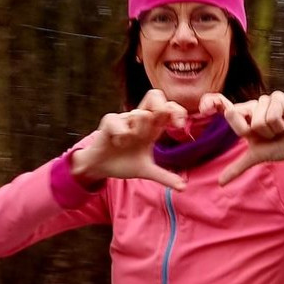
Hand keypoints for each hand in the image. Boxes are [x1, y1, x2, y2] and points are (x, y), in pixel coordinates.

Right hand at [72, 90, 187, 189]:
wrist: (100, 167)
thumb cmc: (123, 163)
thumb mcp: (146, 171)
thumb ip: (164, 176)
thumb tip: (183, 187)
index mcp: (152, 128)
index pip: (168, 108)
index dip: (177, 112)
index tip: (180, 126)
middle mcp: (140, 120)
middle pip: (155, 95)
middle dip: (162, 107)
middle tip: (162, 126)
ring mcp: (125, 119)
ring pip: (141, 114)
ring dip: (139, 131)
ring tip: (130, 143)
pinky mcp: (110, 121)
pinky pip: (120, 122)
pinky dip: (122, 135)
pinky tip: (118, 143)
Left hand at [199, 91, 283, 185]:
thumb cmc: (279, 147)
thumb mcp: (256, 156)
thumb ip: (238, 167)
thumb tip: (221, 183)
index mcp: (242, 117)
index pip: (223, 108)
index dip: (211, 102)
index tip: (203, 108)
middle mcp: (251, 106)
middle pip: (234, 115)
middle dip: (253, 132)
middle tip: (267, 134)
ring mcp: (264, 100)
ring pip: (257, 120)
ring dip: (271, 130)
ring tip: (279, 129)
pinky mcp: (278, 97)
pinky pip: (271, 114)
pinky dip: (280, 124)